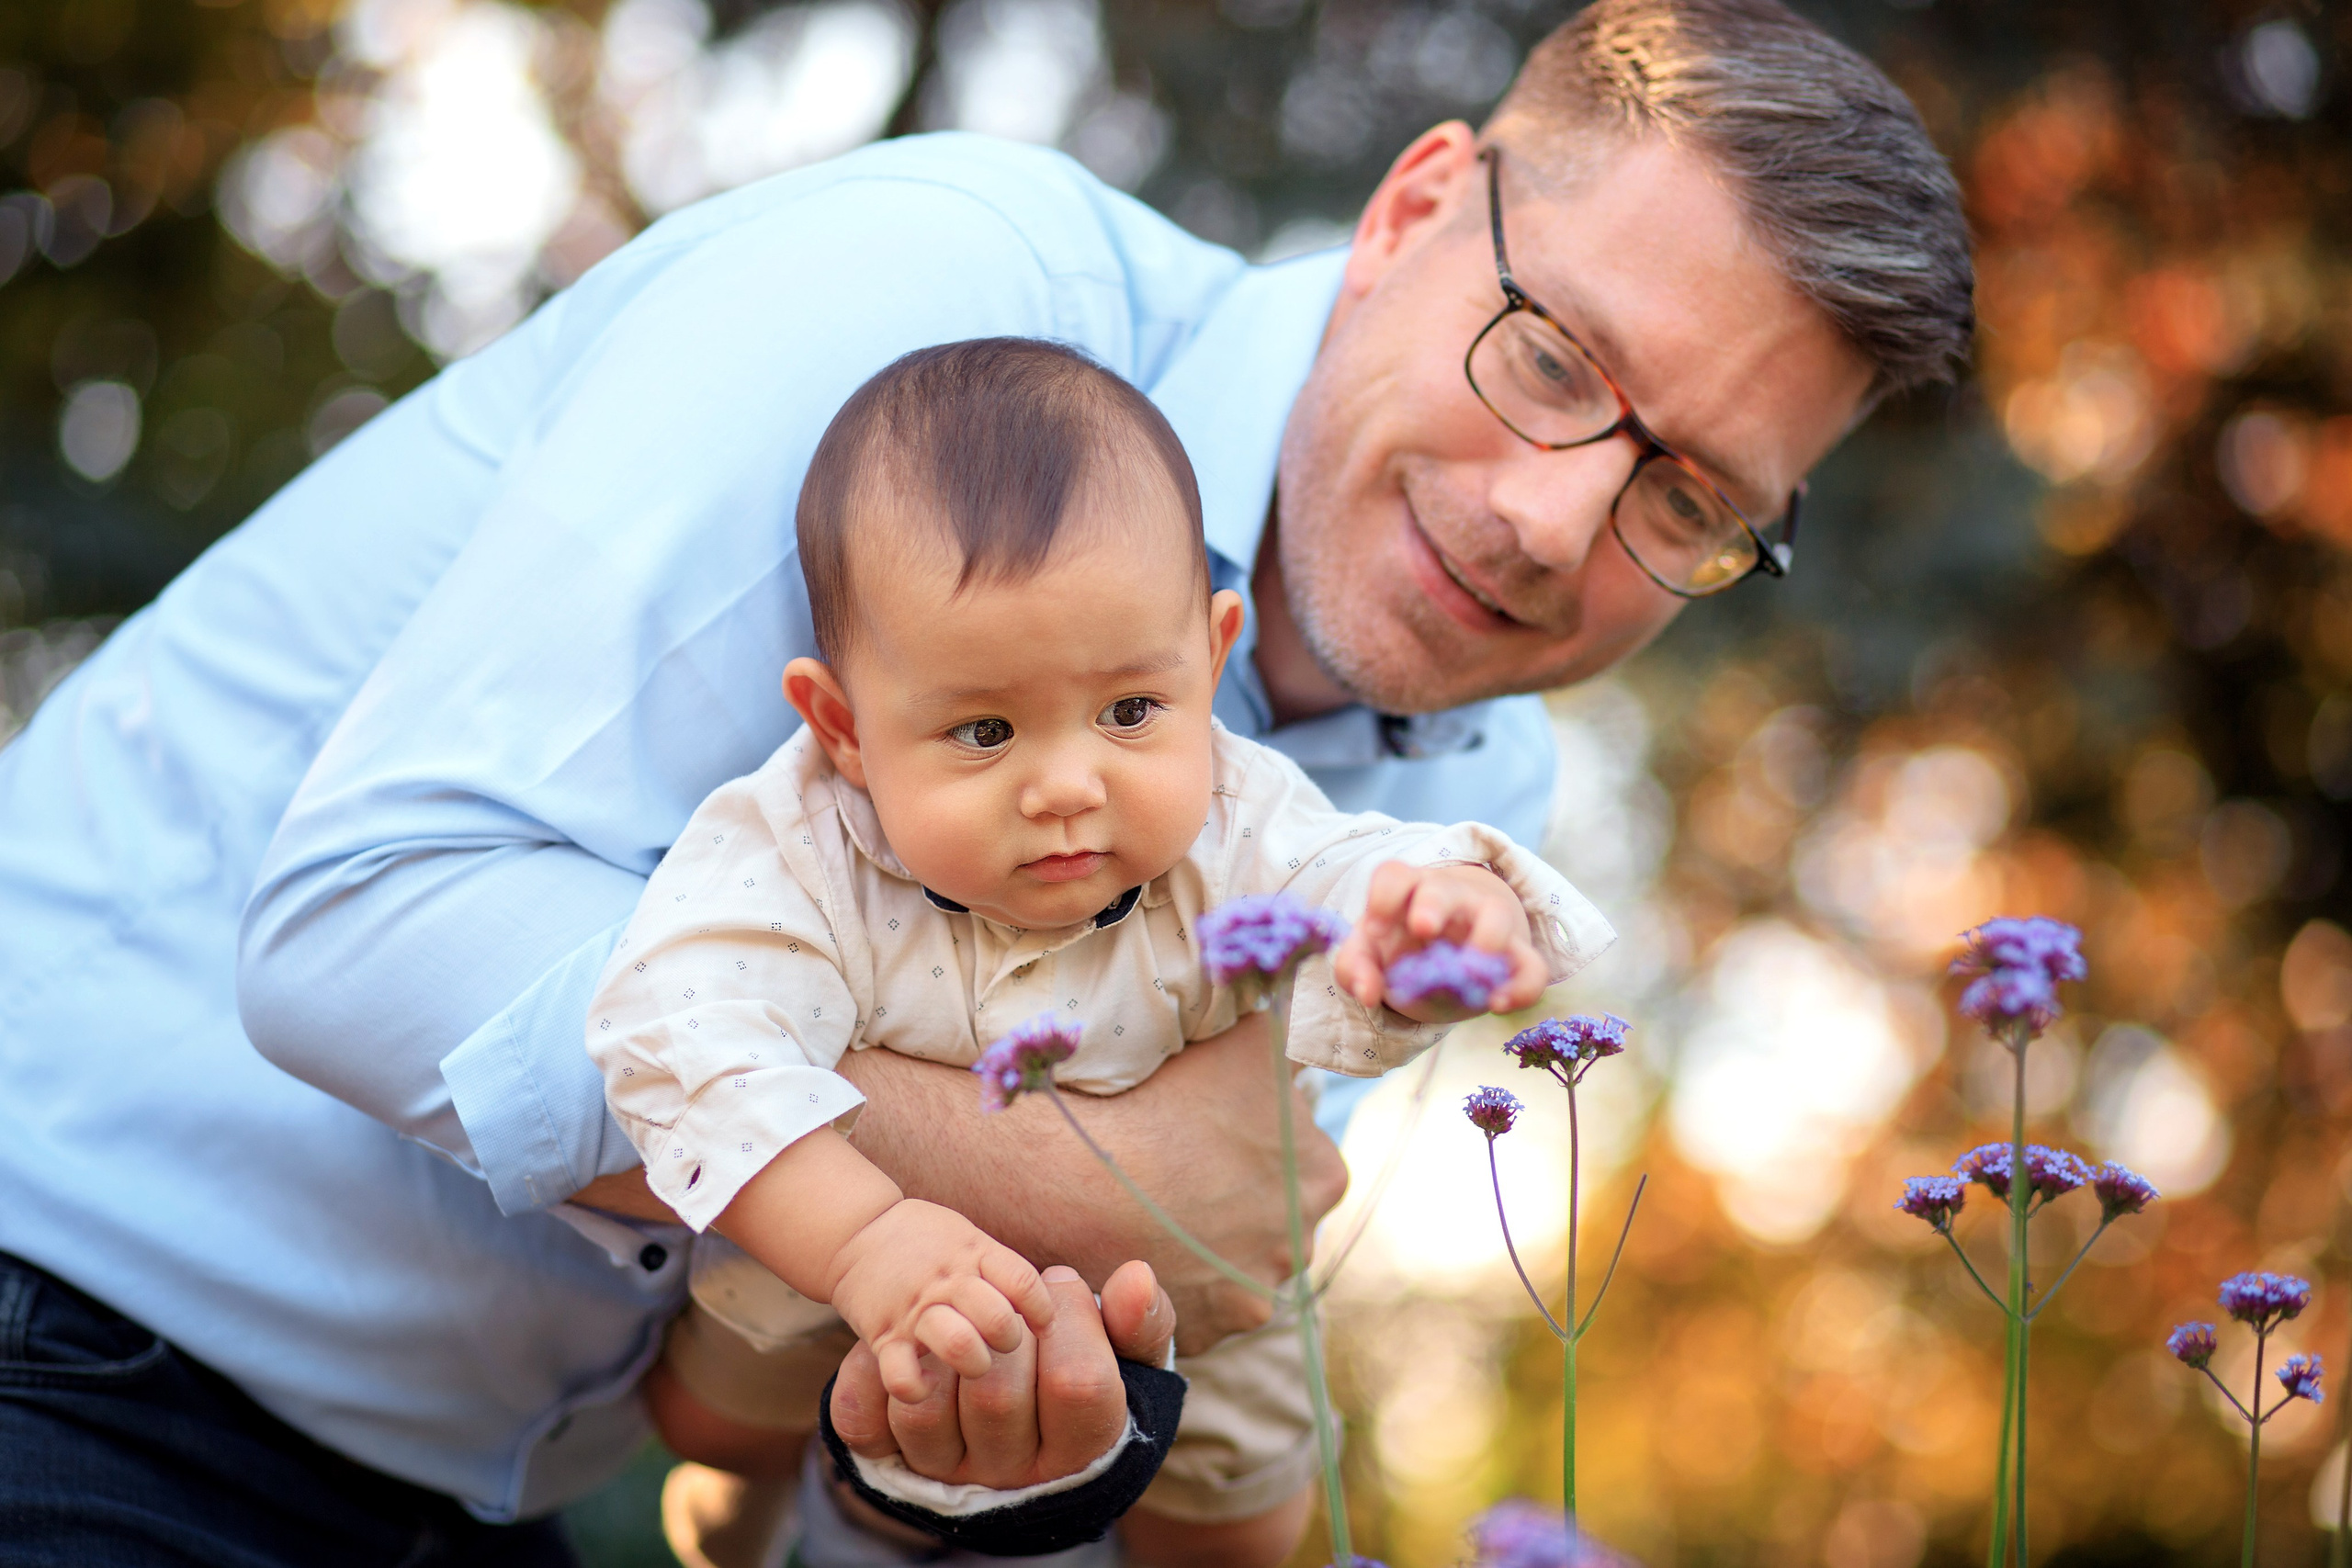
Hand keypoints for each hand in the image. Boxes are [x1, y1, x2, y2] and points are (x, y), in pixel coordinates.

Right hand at [829, 1199, 1056, 1401]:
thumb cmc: (929, 1243)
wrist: (858, 1231)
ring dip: (975, 1362)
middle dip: (1010, 1340)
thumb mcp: (970, 1238)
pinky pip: (901, 1375)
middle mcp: (948, 1281)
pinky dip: (917, 1388)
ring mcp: (916, 1310)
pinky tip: (928, 1386)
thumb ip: (1004, 1270)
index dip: (1042, 1309)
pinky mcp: (883, 1336)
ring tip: (975, 1365)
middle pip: (997, 1318)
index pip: (1023, 1282)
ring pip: (957, 1343)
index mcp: (974, 1254)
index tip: (1042, 1324)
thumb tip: (1052, 1309)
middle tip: (1004, 1346)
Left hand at [830, 1260, 1174, 1488]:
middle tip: (1009, 1300)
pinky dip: (870, 1370)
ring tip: (960, 1313)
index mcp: (1079, 1448)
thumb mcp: (1126, 1348)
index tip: (1060, 1286)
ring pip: (924, 1410)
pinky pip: (864, 1420)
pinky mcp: (889, 1454)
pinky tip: (906, 1338)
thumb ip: (1139, 1319)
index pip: (1078, 1385)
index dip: (1069, 1318)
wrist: (1011, 1403)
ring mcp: (944, 1469)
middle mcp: (1009, 1472)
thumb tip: (1136, 1278)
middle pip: (997, 1396)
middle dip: (1003, 1325)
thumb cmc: (1079, 1365)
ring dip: (937, 1345)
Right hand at [836, 1016, 1340, 1356]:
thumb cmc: (1158, 1095)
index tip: (1209, 1128)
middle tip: (1177, 1166)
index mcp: (1322, 1176)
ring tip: (1149, 1201)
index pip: (1302, 1159)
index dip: (1255, 1141)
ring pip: (1230, 1262)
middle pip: (1273, 1217)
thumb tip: (1308, 1013)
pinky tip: (1135, 1241)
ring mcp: (1246, 1299)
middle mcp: (1299, 1248)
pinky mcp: (1195, 1335)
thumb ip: (1289, 1035)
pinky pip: (1188, 1303)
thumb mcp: (1246, 1039)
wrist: (1071, 1170)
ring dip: (1203, 1240)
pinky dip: (1168, 1279)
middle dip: (1237, 1197)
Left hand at [1331, 861, 1547, 1019]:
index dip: (1383, 897)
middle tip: (1422, 927)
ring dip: (1487, 938)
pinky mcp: (1515, 957)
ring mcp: (1487, 924)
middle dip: (1433, 903)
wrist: (1451, 956)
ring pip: (1496, 915)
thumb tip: (1367, 992)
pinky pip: (1531, 966)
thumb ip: (1354, 968)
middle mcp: (1450, 899)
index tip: (1373, 930)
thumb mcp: (1371, 955)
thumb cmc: (1404, 947)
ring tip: (1469, 973)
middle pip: (1442, 887)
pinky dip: (1521, 986)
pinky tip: (1497, 1004)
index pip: (1395, 876)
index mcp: (1408, 892)